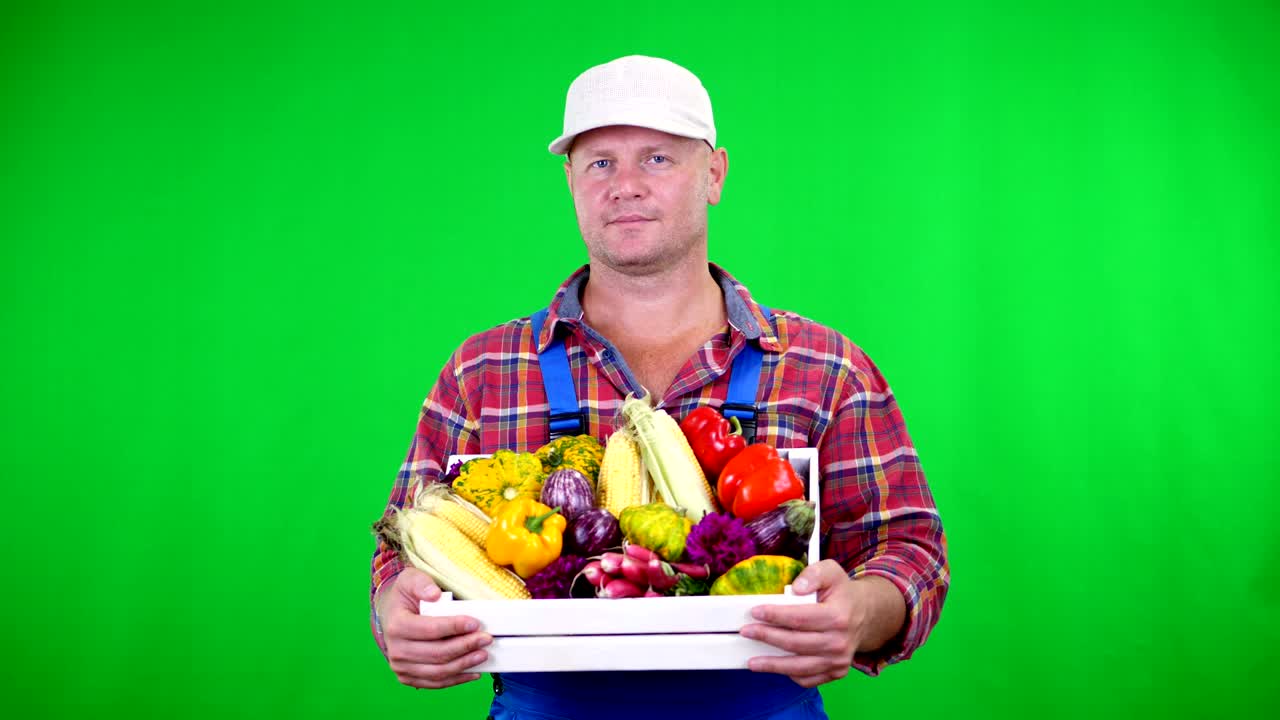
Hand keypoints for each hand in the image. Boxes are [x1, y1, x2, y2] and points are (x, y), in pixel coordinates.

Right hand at [378, 567, 491, 688]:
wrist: (393, 614)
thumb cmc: (406, 596)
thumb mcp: (411, 580)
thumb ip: (422, 583)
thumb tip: (434, 594)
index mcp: (396, 625)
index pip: (430, 630)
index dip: (454, 627)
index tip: (475, 624)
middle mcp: (396, 650)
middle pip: (437, 653)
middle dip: (465, 646)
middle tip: (486, 639)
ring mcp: (401, 667)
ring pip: (438, 672)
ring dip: (464, 664)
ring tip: (483, 654)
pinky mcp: (409, 677)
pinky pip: (435, 683)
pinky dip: (456, 679)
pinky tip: (473, 672)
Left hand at [740, 560, 903, 687]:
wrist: (866, 614)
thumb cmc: (842, 592)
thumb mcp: (831, 571)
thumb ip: (813, 574)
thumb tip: (795, 589)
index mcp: (839, 616)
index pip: (800, 618)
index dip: (775, 615)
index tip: (756, 612)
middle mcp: (840, 642)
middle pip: (796, 643)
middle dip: (767, 637)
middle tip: (747, 632)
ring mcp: (839, 660)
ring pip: (800, 667)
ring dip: (773, 665)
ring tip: (752, 662)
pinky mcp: (837, 671)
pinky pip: (809, 678)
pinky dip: (790, 674)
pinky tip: (776, 666)